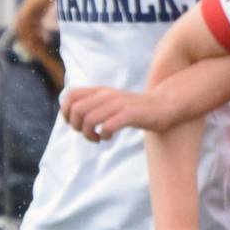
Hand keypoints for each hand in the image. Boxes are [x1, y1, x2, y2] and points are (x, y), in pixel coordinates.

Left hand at [61, 86, 179, 141]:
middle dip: (76, 126)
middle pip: (76, 110)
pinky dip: (104, 135)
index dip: (65, 111)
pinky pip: (108, 125)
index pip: (70, 95)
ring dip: (89, 134)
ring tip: (97, 138)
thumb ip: (93, 103)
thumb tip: (71, 114)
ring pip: (89, 119)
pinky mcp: (131, 114)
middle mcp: (107, 95)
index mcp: (100, 91)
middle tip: (88, 134)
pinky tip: (109, 137)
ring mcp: (119, 104)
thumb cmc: (135, 109)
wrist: (165, 106)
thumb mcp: (111, 101)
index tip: (75, 123)